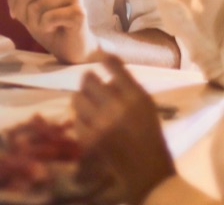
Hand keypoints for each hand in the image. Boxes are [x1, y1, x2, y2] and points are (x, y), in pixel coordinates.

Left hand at [0, 0, 97, 63]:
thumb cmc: (49, 23)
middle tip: (31, 23)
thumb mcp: (26, 7)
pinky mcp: (79, 12)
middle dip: (22, 12)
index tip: (19, 13)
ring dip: (34, 22)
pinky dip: (45, 27)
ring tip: (45, 26)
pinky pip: (48, 18)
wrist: (70, 46)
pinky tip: (54, 29)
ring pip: (36, 6)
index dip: (14, 1)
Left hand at [73, 55, 175, 204]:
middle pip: (89, 79)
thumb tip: (106, 66)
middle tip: (89, 80)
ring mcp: (100, 124)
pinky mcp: (89, 140)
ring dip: (81, 97)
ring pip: (77, 98)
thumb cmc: (149, 133)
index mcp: (135, 96)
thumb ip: (128, 86)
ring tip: (87, 101)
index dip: (104, 58)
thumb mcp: (146, 104)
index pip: (114, 65)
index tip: (99, 56)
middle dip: (88, 78)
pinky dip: (80, 118)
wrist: (146, 168)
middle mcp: (116, 106)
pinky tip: (88, 121)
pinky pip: (75, 120)